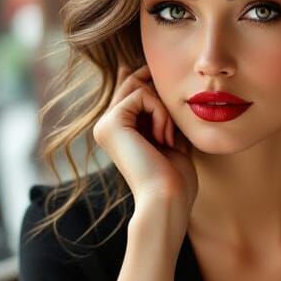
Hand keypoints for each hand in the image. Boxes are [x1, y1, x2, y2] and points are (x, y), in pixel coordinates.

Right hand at [93, 62, 197, 217]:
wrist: (167, 200)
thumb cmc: (174, 177)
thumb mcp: (171, 137)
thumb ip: (164, 112)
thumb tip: (160, 80)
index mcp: (118, 131)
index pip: (134, 90)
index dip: (155, 87)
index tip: (174, 106)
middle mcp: (106, 126)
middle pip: (133, 82)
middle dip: (161, 94)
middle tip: (174, 126)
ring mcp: (105, 125)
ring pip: (138, 86)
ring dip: (164, 108)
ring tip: (170, 138)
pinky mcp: (111, 123)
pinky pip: (142, 95)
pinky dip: (161, 113)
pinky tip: (165, 138)